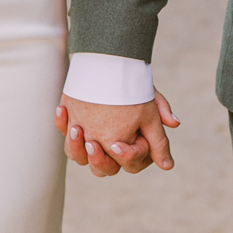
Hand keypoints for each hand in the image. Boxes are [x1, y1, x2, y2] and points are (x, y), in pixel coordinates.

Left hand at [55, 91, 179, 176]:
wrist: (111, 64)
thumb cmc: (133, 86)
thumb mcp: (148, 103)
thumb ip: (159, 124)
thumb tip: (170, 153)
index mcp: (132, 146)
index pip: (131, 164)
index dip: (125, 156)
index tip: (116, 145)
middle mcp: (110, 147)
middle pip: (104, 168)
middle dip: (98, 159)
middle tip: (92, 144)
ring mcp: (90, 139)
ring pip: (79, 157)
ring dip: (76, 146)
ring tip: (76, 130)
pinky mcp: (73, 127)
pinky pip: (63, 133)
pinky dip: (61, 123)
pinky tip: (62, 110)